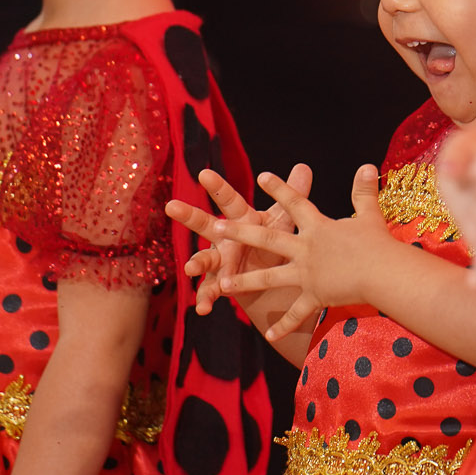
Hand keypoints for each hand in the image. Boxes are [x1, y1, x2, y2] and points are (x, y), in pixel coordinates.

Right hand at [168, 165, 308, 325]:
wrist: (275, 277)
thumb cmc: (276, 241)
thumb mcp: (284, 220)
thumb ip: (291, 195)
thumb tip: (304, 166)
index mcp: (241, 218)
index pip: (228, 199)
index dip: (218, 186)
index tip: (204, 173)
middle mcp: (225, 237)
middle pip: (205, 224)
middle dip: (189, 215)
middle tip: (172, 206)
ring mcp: (220, 261)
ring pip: (203, 259)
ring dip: (196, 262)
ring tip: (190, 268)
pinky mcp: (220, 283)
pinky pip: (210, 290)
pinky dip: (206, 298)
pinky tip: (203, 307)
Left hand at [208, 166, 395, 341]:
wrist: (383, 273)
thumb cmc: (378, 244)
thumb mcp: (370, 215)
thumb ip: (364, 192)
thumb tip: (368, 166)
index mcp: (318, 227)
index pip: (295, 203)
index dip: (279, 189)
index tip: (261, 177)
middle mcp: (305, 249)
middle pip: (266, 238)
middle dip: (239, 232)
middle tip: (215, 227)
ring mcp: (306, 274)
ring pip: (268, 277)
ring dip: (243, 281)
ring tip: (221, 284)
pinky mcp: (314, 296)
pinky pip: (295, 314)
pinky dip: (284, 326)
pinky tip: (270, 336)